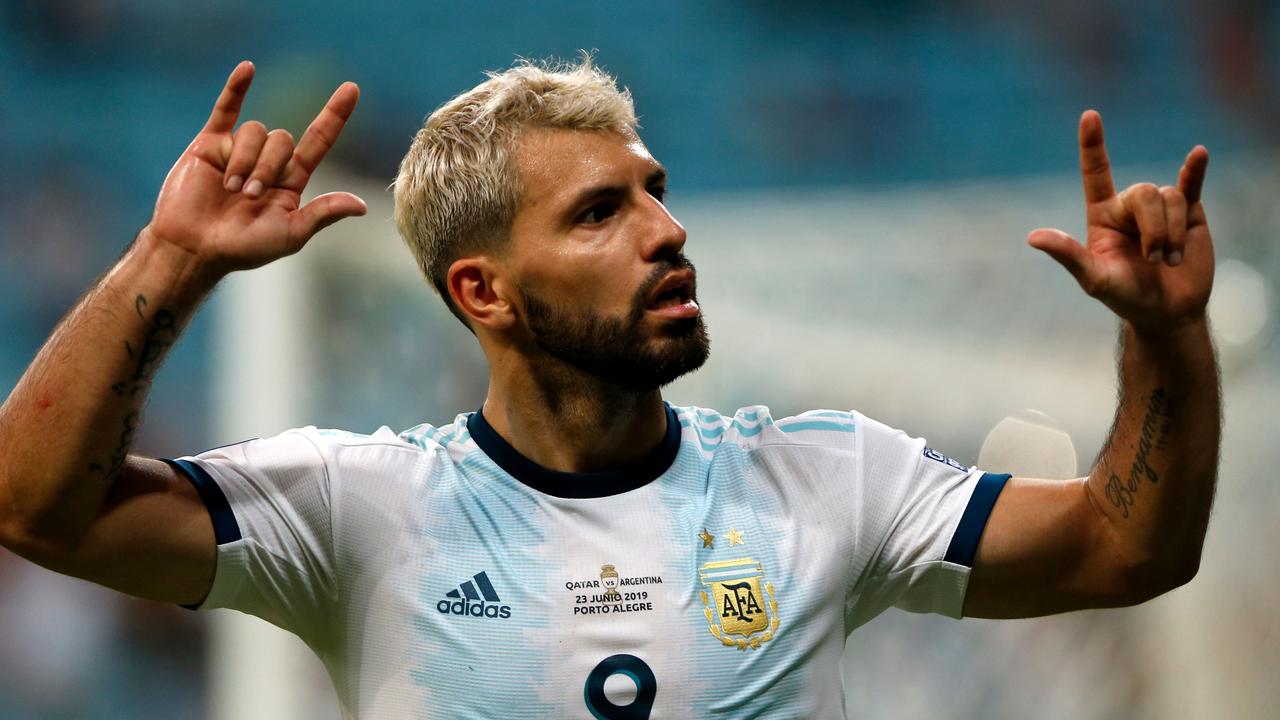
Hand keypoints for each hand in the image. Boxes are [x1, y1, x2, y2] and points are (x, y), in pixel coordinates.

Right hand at [143, 61, 366, 277]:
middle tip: (248, 197)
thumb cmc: (244, 248)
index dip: (334, 115)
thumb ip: (323, 213)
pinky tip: (248, 68)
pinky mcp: (210, 144)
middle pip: (282, 139)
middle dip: (267, 167)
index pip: (318, 141)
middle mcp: (267, 162)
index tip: (352, 88)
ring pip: (254, 132)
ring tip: (229, 189)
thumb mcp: (290, 234)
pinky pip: (226, 109)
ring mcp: (238, 150)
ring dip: (244, 160)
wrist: (194, 248)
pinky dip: (236, 88)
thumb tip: (363, 205)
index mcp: (291, 181)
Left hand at [1028, 111, 1212, 333]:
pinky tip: (1199, 153)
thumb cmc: (1126, 297)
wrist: (1168, 312)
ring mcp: (1161, 208)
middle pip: (1145, 193)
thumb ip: (1069, 256)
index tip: (1090, 115)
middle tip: (1154, 260)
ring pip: (1171, 199)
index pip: (1095, 173)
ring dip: (1173, 234)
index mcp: (1102, 215)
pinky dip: (1196, 169)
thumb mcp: (1095, 279)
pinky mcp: (1190, 213)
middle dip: (1154, 229)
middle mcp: (1129, 206)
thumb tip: (1033, 237)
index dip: (1093, 145)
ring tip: (1170, 261)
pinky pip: (1192, 185)